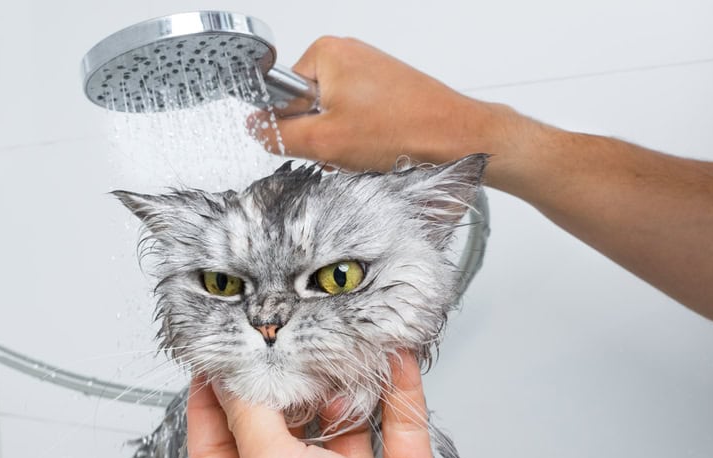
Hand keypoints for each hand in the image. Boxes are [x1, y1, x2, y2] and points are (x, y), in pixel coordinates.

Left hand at [186, 350, 566, 457]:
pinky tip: (391, 359)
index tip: (212, 364)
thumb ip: (251, 421)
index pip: (216, 455)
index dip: (208, 409)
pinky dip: (395, 391)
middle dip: (280, 389)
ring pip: (341, 426)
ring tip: (334, 348)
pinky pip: (396, 425)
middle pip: (279, 435)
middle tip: (278, 343)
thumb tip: (234, 380)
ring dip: (340, 388)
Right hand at [254, 37, 537, 186]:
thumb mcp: (325, 141)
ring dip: (343, 143)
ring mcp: (369, 72)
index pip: (282, 94)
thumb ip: (280, 134)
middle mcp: (347, 54)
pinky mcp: (386, 90)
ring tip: (367, 150)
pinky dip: (362, 139)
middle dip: (321, 137)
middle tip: (345, 150)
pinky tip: (379, 148)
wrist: (456, 138)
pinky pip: (356, 119)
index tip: (315, 140)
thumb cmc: (402, 131)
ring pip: (333, 118)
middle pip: (308, 107)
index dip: (293, 126)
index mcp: (326, 53)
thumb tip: (256, 128)